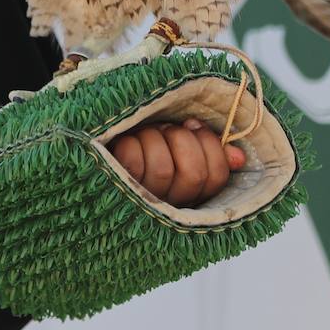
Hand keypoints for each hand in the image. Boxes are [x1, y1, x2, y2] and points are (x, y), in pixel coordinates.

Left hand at [109, 118, 246, 206]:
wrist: (90, 159)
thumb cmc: (139, 148)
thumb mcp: (175, 146)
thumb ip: (206, 151)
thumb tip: (238, 156)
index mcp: (187, 193)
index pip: (216, 177)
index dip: (210, 146)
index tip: (192, 125)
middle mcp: (167, 204)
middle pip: (194, 173)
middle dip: (180, 139)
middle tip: (166, 131)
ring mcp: (141, 199)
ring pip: (163, 168)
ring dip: (153, 139)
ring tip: (144, 136)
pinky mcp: (116, 188)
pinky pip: (133, 161)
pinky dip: (131, 143)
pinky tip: (126, 144)